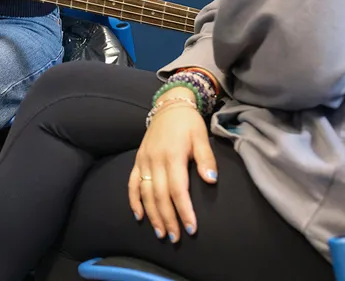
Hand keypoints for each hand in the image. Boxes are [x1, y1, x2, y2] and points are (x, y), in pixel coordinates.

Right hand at [128, 87, 217, 242]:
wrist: (169, 105)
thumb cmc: (188, 123)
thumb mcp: (201, 136)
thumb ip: (206, 158)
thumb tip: (212, 180)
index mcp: (173, 156)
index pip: (178, 190)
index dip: (184, 211)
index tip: (191, 229)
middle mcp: (155, 160)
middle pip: (160, 196)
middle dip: (168, 219)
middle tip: (176, 238)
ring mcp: (144, 161)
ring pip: (145, 193)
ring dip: (152, 215)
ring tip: (161, 233)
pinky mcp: (138, 160)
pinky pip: (132, 183)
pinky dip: (134, 200)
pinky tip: (139, 216)